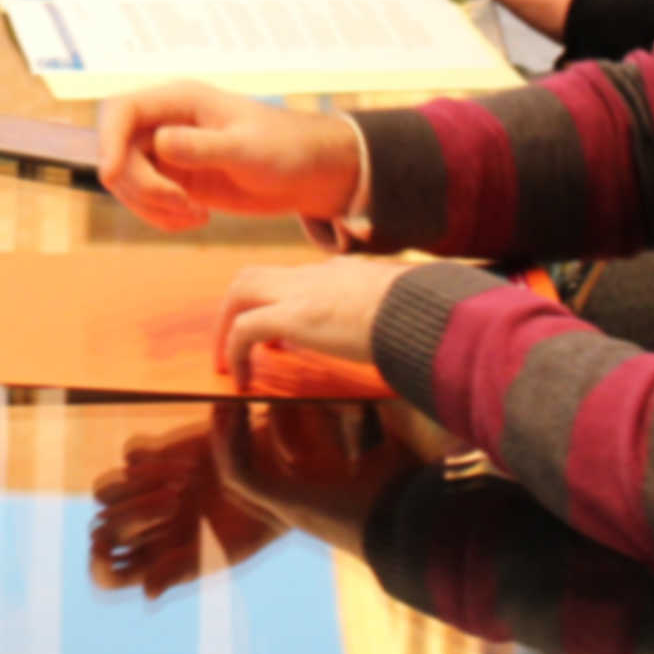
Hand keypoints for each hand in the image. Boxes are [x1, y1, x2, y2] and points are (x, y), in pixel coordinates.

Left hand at [89, 416, 281, 596]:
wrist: (272, 477)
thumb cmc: (254, 524)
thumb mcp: (223, 551)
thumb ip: (182, 568)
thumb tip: (147, 593)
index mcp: (154, 560)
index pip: (106, 572)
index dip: (98, 564)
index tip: (105, 546)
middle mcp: (143, 529)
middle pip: (104, 527)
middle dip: (134, 514)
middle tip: (176, 502)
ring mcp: (144, 492)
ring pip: (104, 493)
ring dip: (136, 487)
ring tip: (182, 485)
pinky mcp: (154, 459)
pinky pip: (129, 457)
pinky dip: (151, 460)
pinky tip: (188, 465)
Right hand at [97, 80, 361, 230]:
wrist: (307, 174)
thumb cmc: (285, 149)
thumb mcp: (247, 150)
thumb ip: (203, 147)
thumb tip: (160, 143)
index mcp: (180, 100)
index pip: (121, 110)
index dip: (107, 140)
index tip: (112, 176)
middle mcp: (165, 122)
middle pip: (119, 151)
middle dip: (143, 186)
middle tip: (186, 206)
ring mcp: (166, 152)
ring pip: (127, 180)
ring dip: (152, 206)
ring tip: (196, 216)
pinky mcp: (173, 179)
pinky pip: (145, 200)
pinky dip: (161, 217)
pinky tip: (197, 221)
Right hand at [212, 400, 416, 556]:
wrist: (407, 521)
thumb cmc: (397, 488)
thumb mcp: (373, 446)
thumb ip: (362, 420)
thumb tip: (357, 386)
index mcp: (311, 492)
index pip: (267, 468)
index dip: (252, 435)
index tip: (252, 401)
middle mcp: (291, 501)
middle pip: (242, 470)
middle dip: (229, 435)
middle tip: (223, 401)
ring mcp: (283, 505)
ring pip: (234, 470)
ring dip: (225, 437)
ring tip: (220, 404)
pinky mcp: (282, 504)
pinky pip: (240, 474)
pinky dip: (231, 445)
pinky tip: (231, 415)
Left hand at [215, 258, 411, 381]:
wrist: (425, 312)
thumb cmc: (426, 316)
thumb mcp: (406, 308)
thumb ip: (395, 312)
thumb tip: (413, 325)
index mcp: (341, 273)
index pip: (296, 277)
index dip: (280, 300)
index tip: (279, 331)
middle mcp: (315, 276)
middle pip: (256, 275)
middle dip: (237, 305)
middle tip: (236, 341)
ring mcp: (301, 292)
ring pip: (241, 290)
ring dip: (227, 324)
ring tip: (227, 362)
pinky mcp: (294, 316)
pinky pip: (246, 329)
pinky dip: (235, 351)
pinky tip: (241, 380)